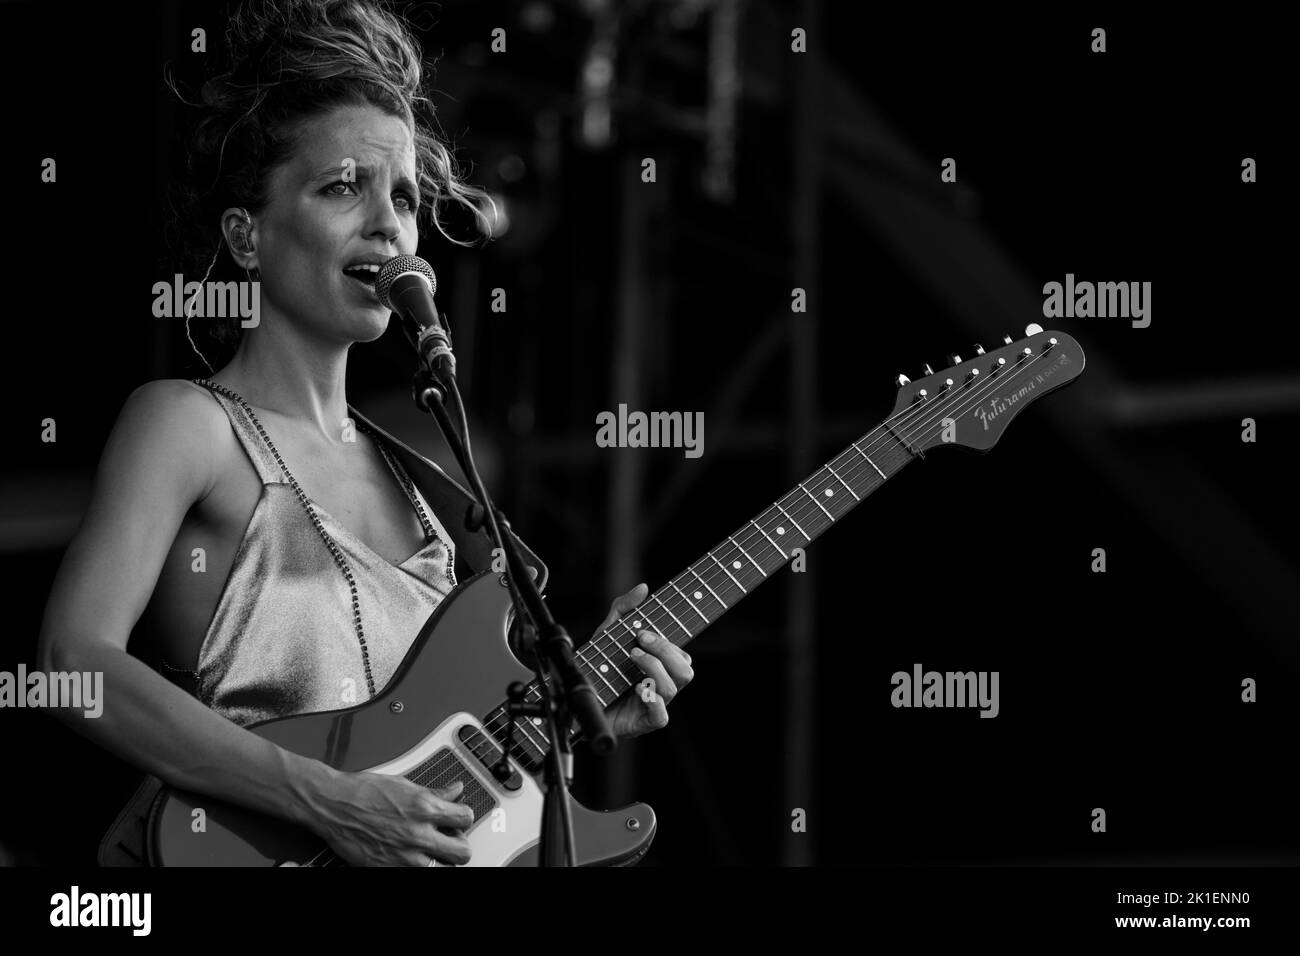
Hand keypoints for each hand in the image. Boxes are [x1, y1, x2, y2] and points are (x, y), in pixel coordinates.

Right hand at [305, 768, 473, 865]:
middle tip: (450, 840)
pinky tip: (410, 856)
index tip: (457, 818)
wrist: (333, 805)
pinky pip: (416, 873)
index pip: (466, 817)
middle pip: (462, 852)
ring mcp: (404, 856)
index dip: (464, 817)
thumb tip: (455, 791)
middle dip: (459, 845)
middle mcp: (418, 834)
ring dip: (439, 860)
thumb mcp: (405, 785)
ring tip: (430, 851)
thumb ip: (435, 793)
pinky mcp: (388, 868)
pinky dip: (417, 866)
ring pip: (443, 869)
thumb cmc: (363, 792)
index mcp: (425, 808)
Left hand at [596, 583, 694, 738]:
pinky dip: (652, 700)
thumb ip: (624, 609)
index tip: (643, 630)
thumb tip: (643, 588)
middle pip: (686, 669)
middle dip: (665, 650)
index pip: (682, 653)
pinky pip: (661, 716)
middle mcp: (661, 685)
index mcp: (660, 666)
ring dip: (654, 667)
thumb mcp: (608, 634)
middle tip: (639, 640)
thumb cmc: (598, 668)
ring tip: (631, 657)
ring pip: (674, 687)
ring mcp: (655, 704)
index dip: (669, 641)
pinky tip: (636, 688)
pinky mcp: (644, 723)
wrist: (575, 700)